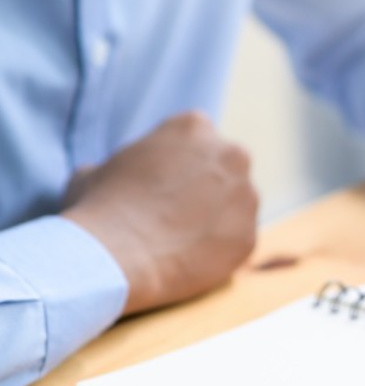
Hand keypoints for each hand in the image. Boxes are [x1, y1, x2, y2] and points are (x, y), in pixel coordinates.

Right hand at [61, 112, 259, 313]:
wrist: (116, 258)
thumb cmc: (100, 208)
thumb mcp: (94, 171)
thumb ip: (119, 164)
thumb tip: (104, 174)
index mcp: (194, 127)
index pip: (195, 136)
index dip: (178, 159)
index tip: (164, 180)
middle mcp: (231, 155)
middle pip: (225, 165)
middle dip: (207, 183)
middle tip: (177, 209)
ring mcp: (246, 196)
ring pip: (236, 203)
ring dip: (218, 215)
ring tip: (180, 237)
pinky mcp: (250, 235)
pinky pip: (237, 238)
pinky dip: (219, 247)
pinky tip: (190, 257)